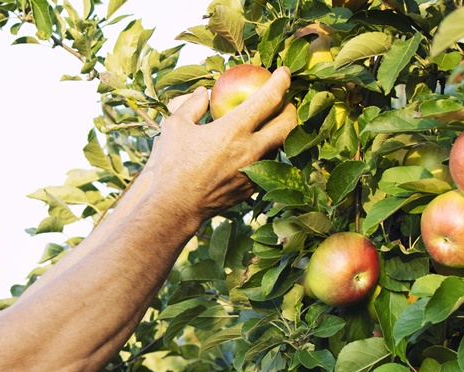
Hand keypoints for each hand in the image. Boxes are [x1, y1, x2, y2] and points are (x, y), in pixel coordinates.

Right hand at [139, 67, 298, 226]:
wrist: (176, 207)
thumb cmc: (173, 165)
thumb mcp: (175, 126)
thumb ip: (193, 105)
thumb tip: (205, 94)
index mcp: (234, 129)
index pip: (270, 98)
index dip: (281, 81)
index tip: (284, 72)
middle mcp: (251, 150)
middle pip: (288, 123)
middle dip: (291, 107)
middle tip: (283, 101)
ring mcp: (254, 171)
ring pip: (280, 145)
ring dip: (279, 132)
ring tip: (268, 125)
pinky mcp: (252, 187)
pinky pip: (267, 165)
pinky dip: (265, 152)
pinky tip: (253, 149)